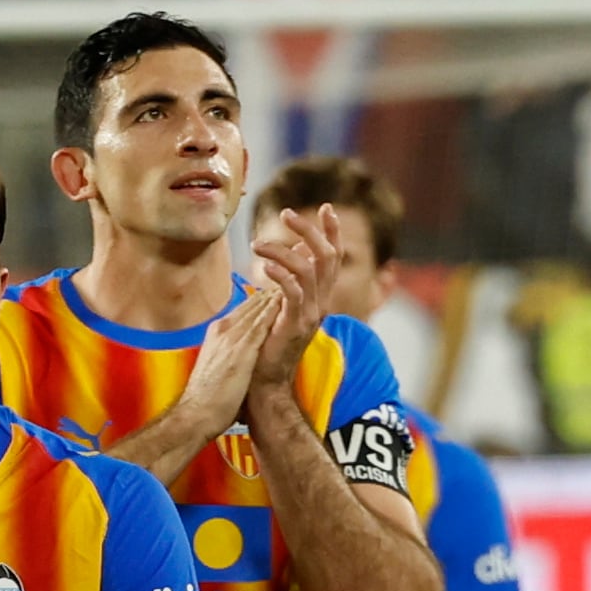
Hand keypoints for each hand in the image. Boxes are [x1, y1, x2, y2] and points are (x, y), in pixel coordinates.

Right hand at [174, 281, 277, 440]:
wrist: (195, 415)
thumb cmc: (206, 399)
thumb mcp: (215, 368)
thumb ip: (227, 354)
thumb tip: (238, 354)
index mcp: (217, 334)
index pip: (244, 310)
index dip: (262, 298)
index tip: (278, 288)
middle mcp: (224, 330)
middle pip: (252, 303)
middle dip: (272, 288)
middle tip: (291, 273)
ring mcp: (232, 338)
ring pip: (257, 308)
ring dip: (276, 292)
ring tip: (293, 278)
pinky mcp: (241, 350)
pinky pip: (261, 323)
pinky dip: (273, 309)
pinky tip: (286, 299)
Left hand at [247, 205, 343, 386]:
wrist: (265, 382)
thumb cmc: (267, 344)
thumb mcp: (281, 307)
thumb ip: (288, 284)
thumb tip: (290, 257)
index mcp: (320, 297)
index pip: (333, 258)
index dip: (332, 232)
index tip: (325, 208)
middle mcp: (321, 303)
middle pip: (326, 256)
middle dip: (308, 230)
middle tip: (285, 214)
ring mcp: (311, 314)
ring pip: (308, 269)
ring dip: (283, 250)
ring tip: (257, 245)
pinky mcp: (295, 324)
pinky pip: (293, 291)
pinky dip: (279, 274)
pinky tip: (263, 267)